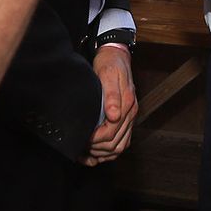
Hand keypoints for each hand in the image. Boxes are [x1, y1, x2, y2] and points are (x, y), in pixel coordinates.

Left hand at [83, 44, 136, 165]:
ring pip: (118, 147)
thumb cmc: (110, 64)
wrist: (116, 56)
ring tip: (85, 154)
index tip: (82, 139)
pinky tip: (94, 152)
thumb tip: (114, 116)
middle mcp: (130, 114)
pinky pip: (120, 143)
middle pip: (115, 145)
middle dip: (96, 149)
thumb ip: (111, 96)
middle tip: (80, 147)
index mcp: (127, 105)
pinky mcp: (124, 119)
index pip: (111, 133)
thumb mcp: (108, 74)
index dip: (95, 140)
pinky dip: (107, 152)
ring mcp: (128, 118)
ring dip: (102, 154)